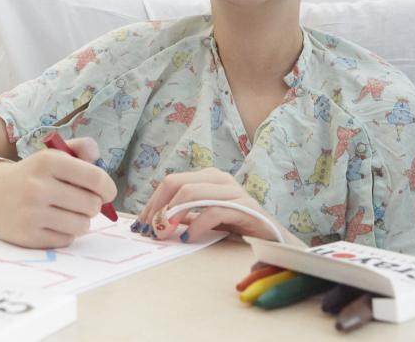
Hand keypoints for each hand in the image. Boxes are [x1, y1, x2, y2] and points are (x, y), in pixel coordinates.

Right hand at [0, 137, 116, 248]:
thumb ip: (81, 149)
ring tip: (68, 213)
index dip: (108, 188)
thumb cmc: (32, 174)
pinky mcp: (26, 236)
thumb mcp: (52, 155)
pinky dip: (65, 233)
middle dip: (93, 205)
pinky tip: (53, 223)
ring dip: (81, 221)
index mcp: (47, 162)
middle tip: (82, 202)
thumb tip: (99, 160)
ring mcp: (31, 213)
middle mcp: (38, 186)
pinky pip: (66, 240)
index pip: (95, 178)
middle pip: (92, 205)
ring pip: (81, 225)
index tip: (107, 193)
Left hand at [135, 168, 294, 243]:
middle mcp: (219, 179)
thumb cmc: (237, 226)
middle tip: (149, 230)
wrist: (273, 238)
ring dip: (172, 214)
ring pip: (191, 193)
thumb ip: (185, 214)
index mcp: (208, 177)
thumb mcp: (205, 217)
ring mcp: (232, 191)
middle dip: (158, 207)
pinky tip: (188, 237)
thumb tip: (154, 221)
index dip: (152, 202)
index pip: (170, 182)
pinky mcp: (245, 207)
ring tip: (164, 232)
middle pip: (176, 183)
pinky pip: (213, 211)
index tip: (141, 223)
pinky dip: (196, 225)